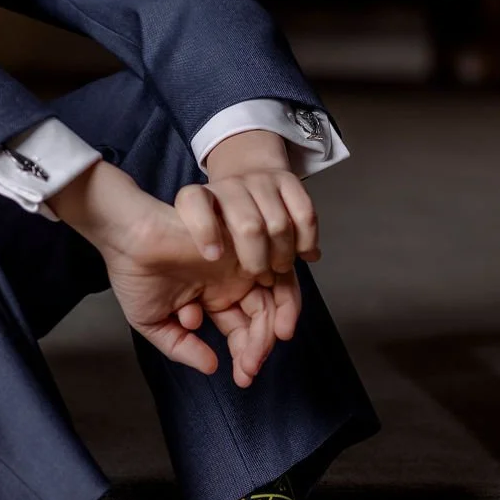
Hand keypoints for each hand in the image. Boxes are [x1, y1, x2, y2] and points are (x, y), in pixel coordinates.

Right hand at [47, 161, 284, 384]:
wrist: (130, 237)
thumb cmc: (135, 274)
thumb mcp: (153, 322)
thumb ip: (180, 347)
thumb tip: (211, 367)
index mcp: (212, 299)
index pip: (240, 331)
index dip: (245, 356)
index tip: (241, 378)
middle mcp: (230, 284)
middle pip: (260, 320)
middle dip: (257, 350)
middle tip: (248, 371)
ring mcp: (239, 267)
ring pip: (270, 304)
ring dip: (267, 334)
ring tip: (251, 357)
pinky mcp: (245, 250)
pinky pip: (276, 277)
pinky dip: (279, 304)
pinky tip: (256, 325)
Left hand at [199, 129, 319, 277]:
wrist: (248, 179)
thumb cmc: (221, 224)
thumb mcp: (201, 244)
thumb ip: (198, 279)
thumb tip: (195, 320)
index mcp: (197, 199)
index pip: (193, 202)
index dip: (204, 229)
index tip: (213, 256)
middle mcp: (229, 186)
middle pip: (248, 226)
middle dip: (258, 262)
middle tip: (260, 277)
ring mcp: (260, 181)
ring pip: (279, 225)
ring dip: (284, 256)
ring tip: (279, 268)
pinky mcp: (288, 180)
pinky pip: (305, 215)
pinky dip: (307, 241)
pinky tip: (302, 253)